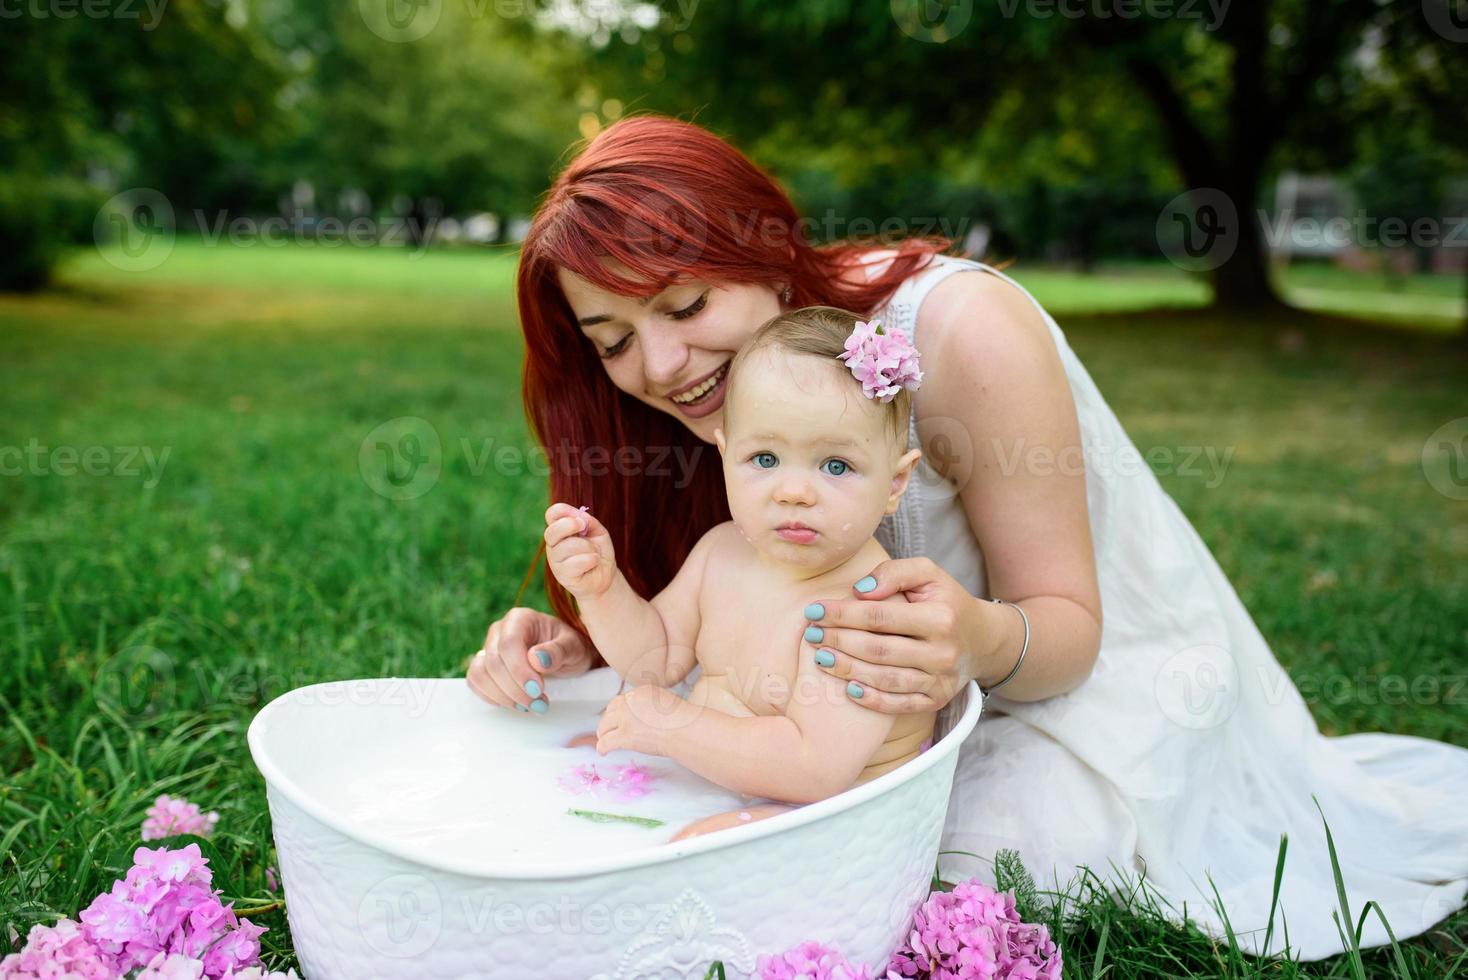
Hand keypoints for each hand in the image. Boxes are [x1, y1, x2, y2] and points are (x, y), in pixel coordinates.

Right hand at [465, 606, 597, 711]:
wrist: (566, 655)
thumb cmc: (570, 647)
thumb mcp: (574, 647)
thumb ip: (558, 651)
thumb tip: (536, 659)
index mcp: (520, 619)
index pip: (509, 644)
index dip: (519, 671)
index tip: (537, 690)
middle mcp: (500, 630)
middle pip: (494, 663)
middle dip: (515, 690)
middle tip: (539, 704)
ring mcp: (488, 648)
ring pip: (480, 674)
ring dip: (503, 696)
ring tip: (528, 706)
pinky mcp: (484, 665)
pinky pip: (475, 682)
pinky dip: (492, 697)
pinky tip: (514, 702)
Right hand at [544, 503, 615, 599]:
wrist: (604, 576)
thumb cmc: (598, 552)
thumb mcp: (598, 533)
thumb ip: (590, 523)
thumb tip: (581, 518)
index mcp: (560, 530)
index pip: (552, 515)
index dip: (563, 511)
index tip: (579, 516)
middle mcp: (553, 545)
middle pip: (551, 531)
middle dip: (569, 525)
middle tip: (584, 528)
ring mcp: (555, 561)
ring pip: (568, 547)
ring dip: (588, 547)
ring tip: (595, 553)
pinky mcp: (562, 575)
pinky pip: (576, 562)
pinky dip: (591, 559)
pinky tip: (594, 562)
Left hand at [595, 685, 701, 755]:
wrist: (684, 729)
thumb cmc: (682, 719)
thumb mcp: (665, 702)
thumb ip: (649, 704)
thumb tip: (642, 716)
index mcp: (640, 692)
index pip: (622, 700)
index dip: (619, 710)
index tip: (619, 718)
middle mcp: (629, 703)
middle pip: (610, 710)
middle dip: (608, 720)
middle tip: (608, 728)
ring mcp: (626, 720)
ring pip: (604, 725)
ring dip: (603, 732)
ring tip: (604, 739)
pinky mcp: (625, 737)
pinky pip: (606, 742)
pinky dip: (602, 747)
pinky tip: (602, 752)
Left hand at [800, 557, 988, 713]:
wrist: (981, 639)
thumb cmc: (945, 601)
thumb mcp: (928, 574)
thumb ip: (894, 573)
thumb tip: (860, 591)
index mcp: (940, 618)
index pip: (879, 617)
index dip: (842, 614)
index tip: (814, 611)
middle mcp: (942, 652)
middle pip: (878, 650)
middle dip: (838, 641)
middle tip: (810, 635)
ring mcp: (939, 680)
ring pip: (884, 679)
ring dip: (847, 669)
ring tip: (820, 657)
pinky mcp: (935, 700)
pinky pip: (898, 705)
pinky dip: (871, 699)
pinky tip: (848, 687)